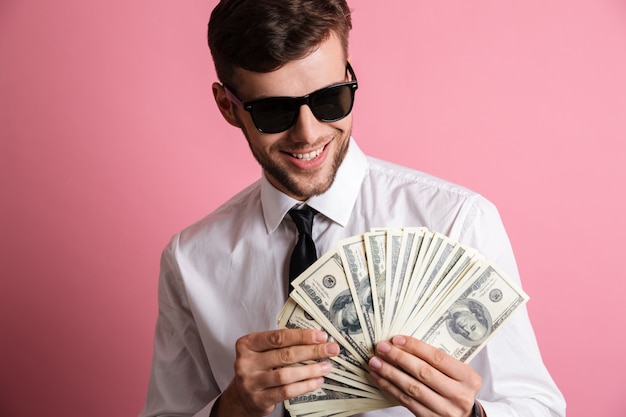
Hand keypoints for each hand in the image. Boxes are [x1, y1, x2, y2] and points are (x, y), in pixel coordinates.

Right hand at [214, 329, 338, 416]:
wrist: (241, 397)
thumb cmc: (258, 368)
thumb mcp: (262, 351)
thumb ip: (282, 344)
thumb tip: (316, 339)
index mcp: (247, 344)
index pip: (278, 337)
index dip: (301, 336)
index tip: (320, 336)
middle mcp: (246, 362)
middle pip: (284, 355)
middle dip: (311, 351)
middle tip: (330, 349)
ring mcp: (251, 382)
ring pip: (286, 375)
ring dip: (310, 370)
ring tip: (326, 367)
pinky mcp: (258, 399)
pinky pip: (286, 391)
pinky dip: (304, 386)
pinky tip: (316, 381)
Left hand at [368, 335, 480, 416]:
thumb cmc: (458, 388)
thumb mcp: (458, 374)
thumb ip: (439, 361)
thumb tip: (404, 344)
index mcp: (468, 378)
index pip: (437, 358)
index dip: (415, 347)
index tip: (397, 339)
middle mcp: (459, 395)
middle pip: (423, 372)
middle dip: (399, 358)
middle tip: (382, 348)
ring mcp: (445, 410)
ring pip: (412, 388)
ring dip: (390, 373)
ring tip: (376, 362)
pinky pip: (406, 401)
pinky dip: (390, 388)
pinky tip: (380, 378)